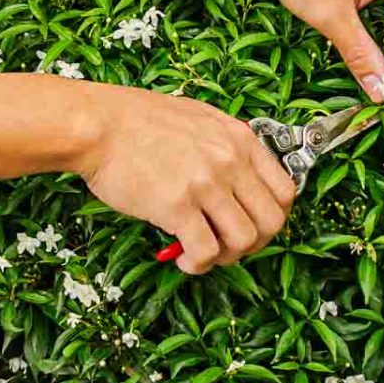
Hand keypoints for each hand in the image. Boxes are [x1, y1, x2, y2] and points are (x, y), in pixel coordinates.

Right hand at [72, 86, 297, 274]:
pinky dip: (198, 265)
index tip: (254, 225)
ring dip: (227, 257)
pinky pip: (206, 251)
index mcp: (239, 139)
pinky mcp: (177, 206)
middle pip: (272, 221)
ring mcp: (206, 184)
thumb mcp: (198, 118)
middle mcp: (230, 161)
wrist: (98, 125)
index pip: (285, 190)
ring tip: (203, 253)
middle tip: (230, 247)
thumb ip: (224, 145)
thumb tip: (237, 179)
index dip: (273, 217)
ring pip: (245, 240)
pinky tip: (183, 259)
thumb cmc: (137, 120)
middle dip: (255, 244)